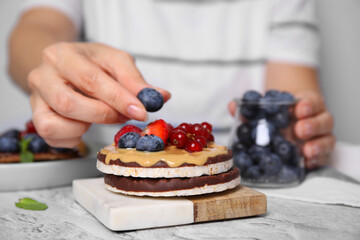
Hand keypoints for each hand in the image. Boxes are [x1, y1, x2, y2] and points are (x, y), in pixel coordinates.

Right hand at [28, 42, 169, 146]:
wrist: (63, 65)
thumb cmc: (91, 62)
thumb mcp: (115, 61)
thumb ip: (136, 80)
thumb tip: (161, 97)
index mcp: (63, 55)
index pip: (91, 80)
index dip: (119, 98)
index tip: (141, 111)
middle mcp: (42, 76)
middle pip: (69, 104)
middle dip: (104, 115)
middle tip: (124, 116)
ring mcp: (35, 99)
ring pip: (54, 124)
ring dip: (86, 126)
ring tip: (102, 116)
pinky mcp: (37, 118)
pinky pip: (52, 136)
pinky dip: (74, 136)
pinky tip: (86, 124)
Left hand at [228, 90, 334, 169]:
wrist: (286, 124)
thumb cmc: (276, 115)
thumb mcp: (265, 109)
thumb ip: (250, 108)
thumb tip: (233, 105)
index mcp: (306, 105)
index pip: (313, 101)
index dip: (309, 104)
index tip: (299, 108)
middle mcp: (316, 120)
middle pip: (325, 120)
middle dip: (313, 125)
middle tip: (299, 130)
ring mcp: (319, 137)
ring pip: (328, 139)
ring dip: (318, 145)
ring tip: (306, 150)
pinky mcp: (318, 153)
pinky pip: (323, 157)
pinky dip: (317, 160)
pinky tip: (307, 163)